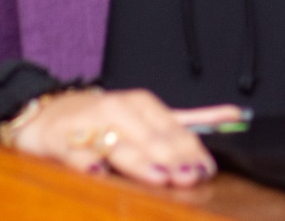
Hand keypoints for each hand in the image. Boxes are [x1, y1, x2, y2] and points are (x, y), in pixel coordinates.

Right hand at [4, 88, 243, 187]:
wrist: (49, 111)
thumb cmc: (105, 119)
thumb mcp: (149, 116)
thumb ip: (190, 120)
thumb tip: (235, 116)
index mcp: (143, 105)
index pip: (174, 129)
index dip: (191, 151)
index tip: (206, 170)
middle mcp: (119, 110)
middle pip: (150, 138)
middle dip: (171, 159)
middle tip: (188, 178)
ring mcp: (90, 124)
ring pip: (119, 144)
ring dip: (140, 162)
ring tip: (158, 178)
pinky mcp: (60, 139)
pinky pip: (76, 154)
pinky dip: (89, 163)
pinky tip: (100, 174)